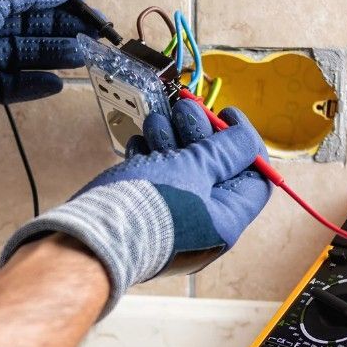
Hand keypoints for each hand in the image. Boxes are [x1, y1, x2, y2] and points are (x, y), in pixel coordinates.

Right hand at [0, 101, 271, 313]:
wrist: (92, 237)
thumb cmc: (149, 206)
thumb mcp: (196, 169)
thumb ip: (225, 151)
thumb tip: (246, 140)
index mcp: (225, 221)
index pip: (254, 179)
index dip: (244, 143)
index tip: (225, 115)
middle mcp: (202, 224)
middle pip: (214, 169)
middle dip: (199, 133)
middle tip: (185, 109)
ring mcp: (170, 219)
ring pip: (180, 169)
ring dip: (170, 138)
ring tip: (156, 123)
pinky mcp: (143, 213)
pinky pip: (155, 180)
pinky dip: (149, 157)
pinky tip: (139, 146)